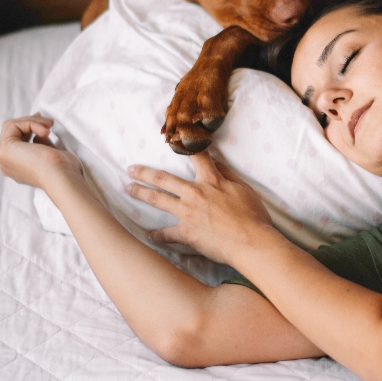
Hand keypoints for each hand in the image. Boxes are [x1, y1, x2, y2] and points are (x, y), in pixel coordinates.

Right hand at [0, 115, 81, 188]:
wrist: (61, 177)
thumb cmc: (63, 169)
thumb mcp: (50, 153)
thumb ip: (41, 144)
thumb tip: (38, 134)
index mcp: (17, 167)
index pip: (17, 140)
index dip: (30, 127)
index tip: (46, 122)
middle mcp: (7, 163)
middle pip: (12, 132)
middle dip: (31, 122)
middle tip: (49, 122)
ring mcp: (3, 157)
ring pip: (11, 127)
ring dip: (33, 122)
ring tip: (49, 125)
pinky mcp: (5, 150)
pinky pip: (13, 126)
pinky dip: (31, 123)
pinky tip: (45, 132)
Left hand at [126, 153, 273, 263]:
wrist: (250, 242)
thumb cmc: (253, 217)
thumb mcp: (244, 190)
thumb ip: (228, 176)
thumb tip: (218, 164)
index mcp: (211, 181)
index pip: (197, 157)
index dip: (185, 146)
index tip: (173, 139)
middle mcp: (194, 193)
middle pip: (163, 178)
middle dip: (144, 172)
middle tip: (130, 169)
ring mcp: (187, 213)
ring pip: (157, 199)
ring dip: (140, 192)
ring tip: (128, 188)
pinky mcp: (185, 233)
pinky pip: (165, 234)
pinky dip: (156, 235)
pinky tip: (149, 235)